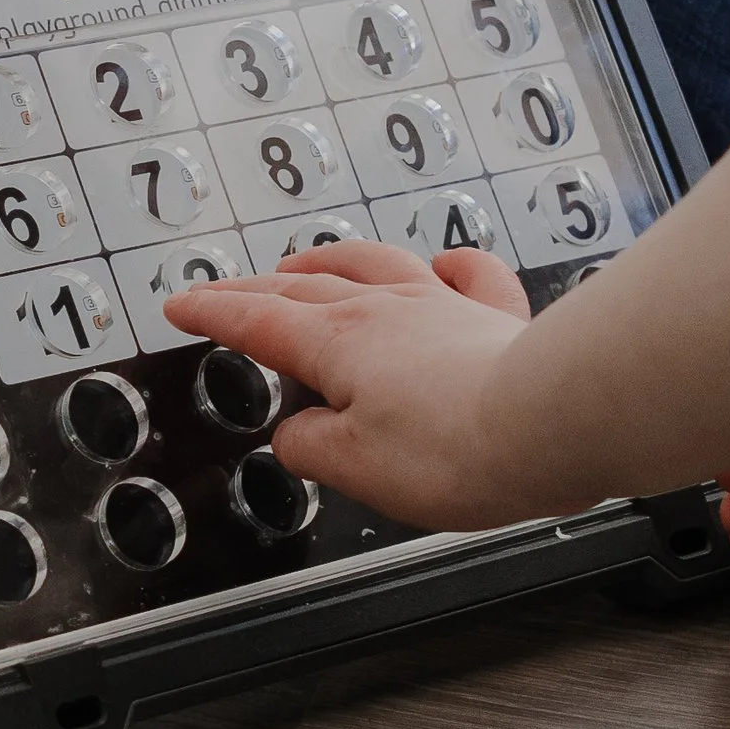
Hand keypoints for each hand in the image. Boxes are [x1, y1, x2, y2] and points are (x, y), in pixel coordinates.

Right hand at [164, 240, 545, 529]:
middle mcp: (387, 310)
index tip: (181, 305)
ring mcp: (443, 304)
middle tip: (225, 290)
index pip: (258, 323)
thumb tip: (298, 435)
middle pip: (305, 288)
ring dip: (330, 261)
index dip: (213, 314)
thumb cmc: (456, 450)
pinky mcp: (497, 317)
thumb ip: (312, 447)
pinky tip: (442, 264)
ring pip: (374, 263)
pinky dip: (447, 264)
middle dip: (255, 288)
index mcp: (339, 344)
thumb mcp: (355, 468)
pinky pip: (469, 272)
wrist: (548, 421)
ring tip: (305, 263)